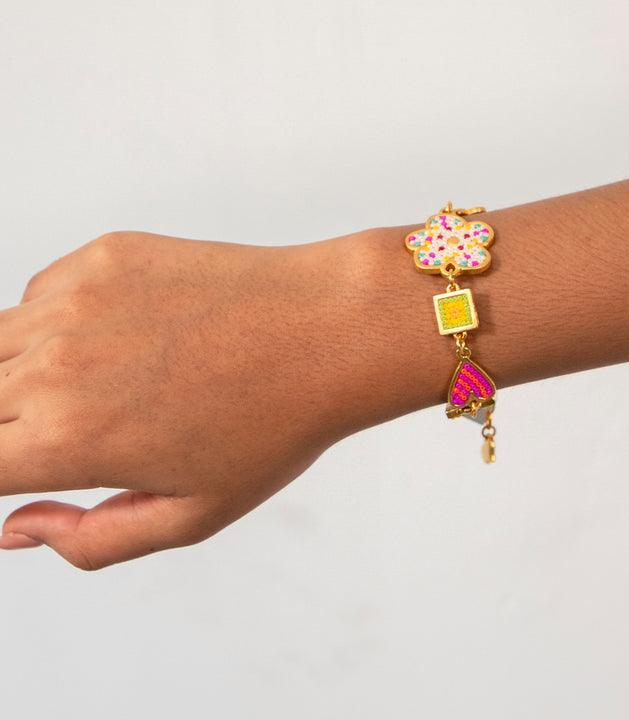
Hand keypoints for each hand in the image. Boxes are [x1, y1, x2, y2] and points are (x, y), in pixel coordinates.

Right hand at [0, 232, 355, 568]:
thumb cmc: (274, 426)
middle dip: (8, 426)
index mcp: (67, 439)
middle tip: (76, 429)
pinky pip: (43, 294)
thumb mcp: (195, 515)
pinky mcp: (102, 256)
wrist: (327, 331)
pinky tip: (126, 336)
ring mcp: (74, 299)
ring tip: (104, 384)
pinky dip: (58, 323)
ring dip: (20, 373)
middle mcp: (54, 364)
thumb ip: (92, 540)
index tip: (25, 466)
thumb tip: (17, 531)